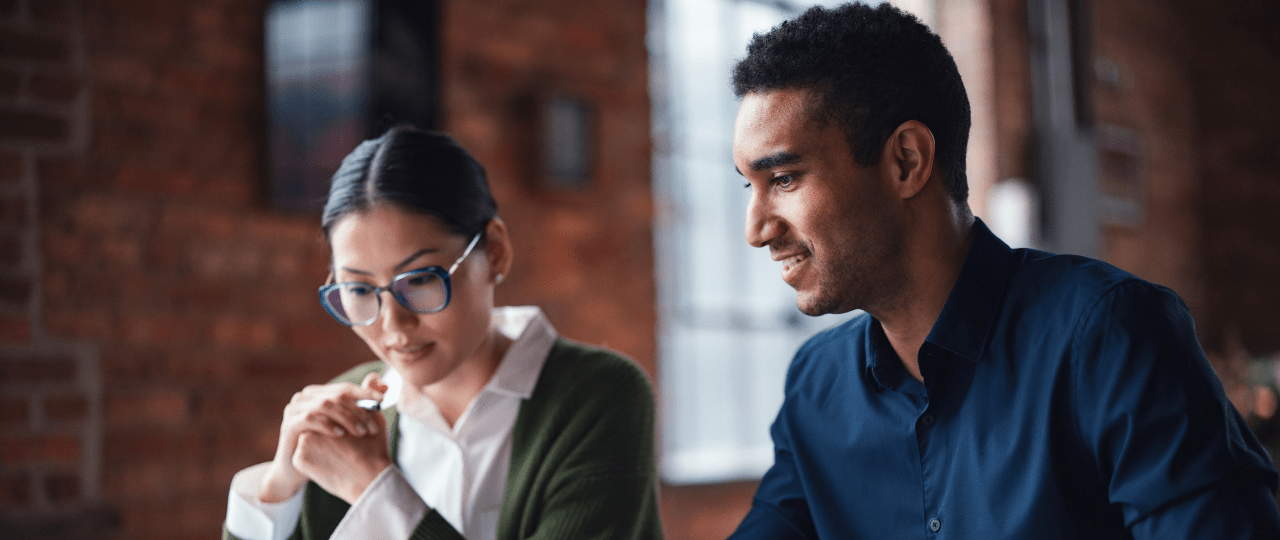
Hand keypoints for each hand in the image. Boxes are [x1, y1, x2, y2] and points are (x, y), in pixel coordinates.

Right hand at [258, 372, 388, 502]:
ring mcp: (294, 409)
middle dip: (359, 410)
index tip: (382, 401)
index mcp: (319, 393)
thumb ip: (364, 404)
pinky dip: (328, 424)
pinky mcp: (288, 424)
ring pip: (325, 405)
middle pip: (337, 396)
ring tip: (361, 433)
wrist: (297, 471)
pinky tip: (341, 434)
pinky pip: (310, 418)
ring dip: (347, 418)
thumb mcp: (347, 425)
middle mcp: (305, 397)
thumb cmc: (325, 447)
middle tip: (373, 427)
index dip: (365, 393)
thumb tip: (384, 383)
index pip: (346, 388)